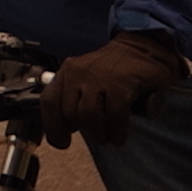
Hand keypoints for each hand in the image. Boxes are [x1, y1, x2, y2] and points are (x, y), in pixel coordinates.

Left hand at [37, 35, 184, 143]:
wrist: (142, 48)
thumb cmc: (115, 69)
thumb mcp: (87, 79)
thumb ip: (74, 97)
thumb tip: (66, 128)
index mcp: (67, 72)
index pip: (49, 102)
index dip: (53, 126)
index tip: (62, 142)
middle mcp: (78, 72)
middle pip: (70, 113)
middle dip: (84, 131)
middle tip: (97, 136)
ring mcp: (98, 77)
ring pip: (89, 116)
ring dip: (99, 134)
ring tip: (109, 137)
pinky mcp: (120, 84)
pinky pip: (114, 115)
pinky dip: (117, 131)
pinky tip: (119, 135)